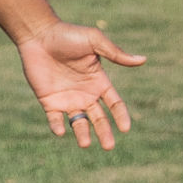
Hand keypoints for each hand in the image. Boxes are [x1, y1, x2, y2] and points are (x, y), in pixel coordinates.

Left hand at [17, 22, 145, 150]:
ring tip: (84, 144)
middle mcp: (85, 94)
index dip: (120, 116)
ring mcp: (67, 99)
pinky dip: (58, 126)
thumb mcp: (95, 42)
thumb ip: (116, 54)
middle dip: (104, 132)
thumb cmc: (68, 35)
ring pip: (78, 122)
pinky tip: (61, 131)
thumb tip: (143, 59)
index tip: (125, 128)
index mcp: (99, 82)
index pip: (114, 104)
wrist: (39, 35)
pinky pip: (55, 119)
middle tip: (108, 146)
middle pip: (99, 118)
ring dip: (82, 134)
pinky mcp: (49, 101)